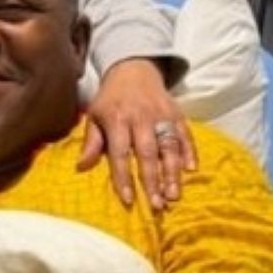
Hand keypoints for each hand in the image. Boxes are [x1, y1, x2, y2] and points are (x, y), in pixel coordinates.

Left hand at [79, 58, 196, 210]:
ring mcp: (161, 115)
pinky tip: (191, 169)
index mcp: (117, 119)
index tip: (128, 200)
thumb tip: (81, 167)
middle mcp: (140, 118)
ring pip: (169, 146)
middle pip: (148, 153)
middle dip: (153, 181)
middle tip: (156, 205)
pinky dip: (190, 150)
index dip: (124, 177)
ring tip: (173, 195)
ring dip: (172, 172)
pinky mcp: (176, 112)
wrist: (133, 67)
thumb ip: (91, 141)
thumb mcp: (94, 115)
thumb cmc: (110, 98)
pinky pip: (185, 133)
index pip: (120, 153)